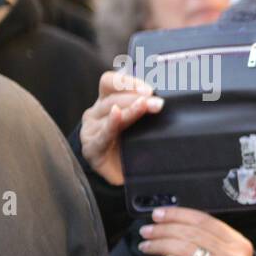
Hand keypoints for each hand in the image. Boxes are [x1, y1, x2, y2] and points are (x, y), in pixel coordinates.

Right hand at [80, 70, 164, 185]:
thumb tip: (164, 99)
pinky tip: (117, 115)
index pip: (110, 82)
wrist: (118, 174)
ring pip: (109, 112)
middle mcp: (96, 112)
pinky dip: (111, 123)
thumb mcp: (138, 123)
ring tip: (145, 106)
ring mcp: (91, 130)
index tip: (148, 88)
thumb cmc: (129, 144)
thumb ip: (146, 109)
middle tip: (157, 102)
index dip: (127, 81)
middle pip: (113, 97)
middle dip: (136, 97)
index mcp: (106, 102)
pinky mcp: (91, 148)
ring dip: (130, 108)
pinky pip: (102, 133)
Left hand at [138, 206, 254, 255]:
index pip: (204, 220)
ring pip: (184, 248)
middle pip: (191, 233)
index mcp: (238, 242)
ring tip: (146, 245)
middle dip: (164, 229)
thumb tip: (174, 224)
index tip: (158, 214)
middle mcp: (233, 254)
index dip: (178, 214)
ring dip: (160, 244)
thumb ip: (211, 241)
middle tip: (146, 231)